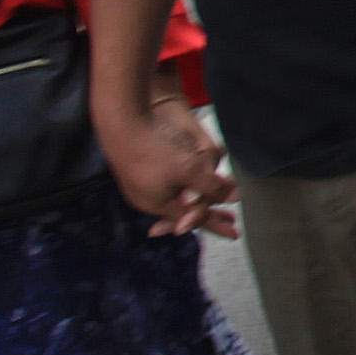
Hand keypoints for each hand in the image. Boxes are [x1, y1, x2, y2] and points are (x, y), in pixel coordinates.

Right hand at [100, 93, 239, 237]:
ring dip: (195, 199)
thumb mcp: (189, 169)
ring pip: (173, 198)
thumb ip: (211, 186)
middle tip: (229, 218)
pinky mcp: (135, 169)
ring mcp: (138, 185)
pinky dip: (181, 187)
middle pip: (183, 211)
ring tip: (210, 202)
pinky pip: (164, 185)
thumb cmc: (154, 147)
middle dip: (207, 213)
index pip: (194, 219)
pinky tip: (183, 184)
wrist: (120, 120)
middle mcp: (146, 200)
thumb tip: (234, 198)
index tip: (235, 234)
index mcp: (158, 204)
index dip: (216, 224)